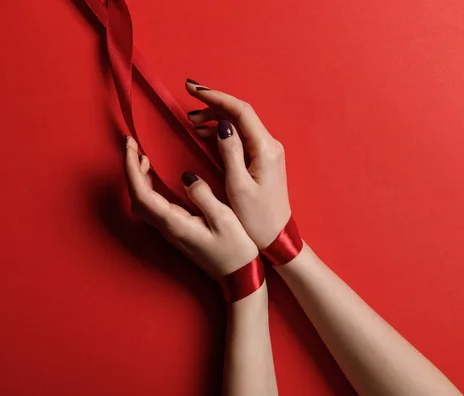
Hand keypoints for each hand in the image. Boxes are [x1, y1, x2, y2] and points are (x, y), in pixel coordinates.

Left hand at [124, 136, 257, 278]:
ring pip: (142, 202)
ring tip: (141, 156)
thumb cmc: (236, 251)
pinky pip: (152, 206)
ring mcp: (170, 231)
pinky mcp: (176, 230)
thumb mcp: (225, 219)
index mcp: (175, 224)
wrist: (238, 277)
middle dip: (129, 169)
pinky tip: (153, 177)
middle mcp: (167, 228)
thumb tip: (186, 176)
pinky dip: (147, 187)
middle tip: (132, 145)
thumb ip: (204, 196)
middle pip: (136, 197)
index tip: (130, 146)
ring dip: (137, 178)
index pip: (142, 193)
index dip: (131, 168)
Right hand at [185, 80, 291, 248]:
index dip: (216, 97)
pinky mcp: (263, 160)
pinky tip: (206, 134)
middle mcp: (270, 146)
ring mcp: (268, 152)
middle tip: (188, 104)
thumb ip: (230, 153)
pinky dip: (223, 132)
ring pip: (240, 124)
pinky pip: (242, 137)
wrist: (275, 238)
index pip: (241, 111)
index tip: (192, 89)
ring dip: (216, 119)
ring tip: (192, 122)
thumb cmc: (256, 219)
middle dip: (214, 105)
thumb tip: (223, 126)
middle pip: (241, 114)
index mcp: (265, 149)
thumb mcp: (238, 187)